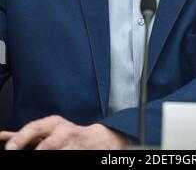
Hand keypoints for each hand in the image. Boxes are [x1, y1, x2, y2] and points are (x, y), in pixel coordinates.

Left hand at [0, 116, 128, 149]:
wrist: (97, 141)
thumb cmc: (65, 136)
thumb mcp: (47, 130)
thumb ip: (26, 135)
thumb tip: (3, 136)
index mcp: (53, 124)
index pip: (34, 129)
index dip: (20, 139)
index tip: (9, 149)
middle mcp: (64, 133)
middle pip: (47, 146)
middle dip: (37, 153)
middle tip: (18, 155)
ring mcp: (73, 146)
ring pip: (57, 155)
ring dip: (47, 159)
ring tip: (38, 157)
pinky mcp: (79, 156)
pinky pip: (66, 160)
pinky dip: (58, 162)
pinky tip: (54, 161)